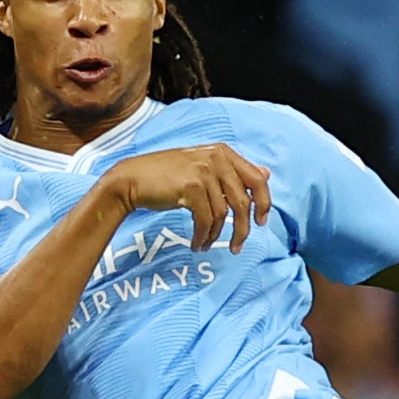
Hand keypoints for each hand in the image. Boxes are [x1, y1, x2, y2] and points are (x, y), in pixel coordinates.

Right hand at [99, 146, 274, 250]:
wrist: (131, 179)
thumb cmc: (165, 176)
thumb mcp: (203, 167)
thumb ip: (233, 171)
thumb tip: (266, 173)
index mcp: (223, 152)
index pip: (257, 179)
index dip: (264, 203)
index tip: (260, 222)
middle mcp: (217, 158)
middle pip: (243, 201)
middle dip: (243, 228)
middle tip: (237, 246)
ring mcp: (204, 171)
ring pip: (223, 214)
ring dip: (216, 236)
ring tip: (205, 245)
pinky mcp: (190, 187)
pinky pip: (205, 220)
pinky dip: (202, 236)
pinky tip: (196, 244)